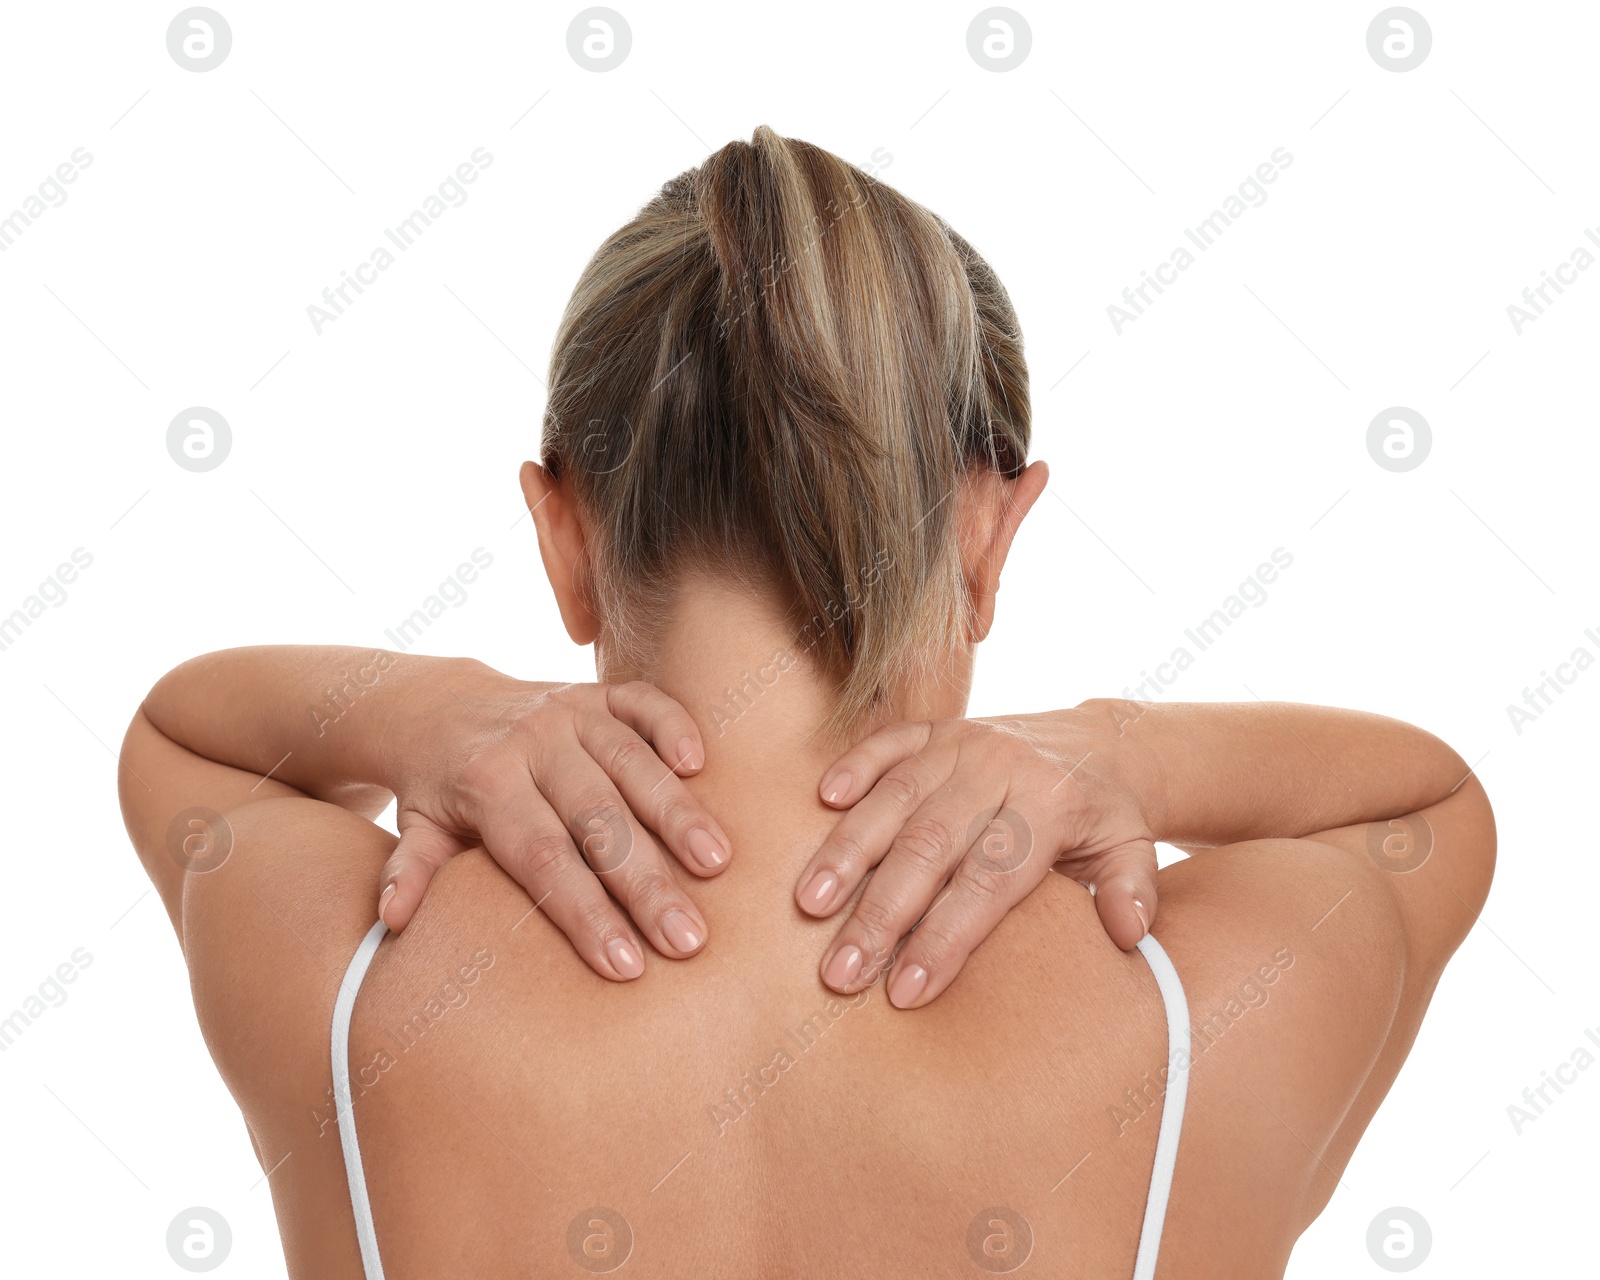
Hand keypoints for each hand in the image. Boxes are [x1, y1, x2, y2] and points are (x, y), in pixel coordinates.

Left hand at [376, 661, 732, 981]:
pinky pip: (644, 702)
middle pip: (597, 820)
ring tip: (717, 865)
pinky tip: (703, 767)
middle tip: (689, 938)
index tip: (624, 966)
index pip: (542, 859)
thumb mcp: (416, 828)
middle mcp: (530, 743)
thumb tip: (393, 923)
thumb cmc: (440, 790)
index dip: (584, 913)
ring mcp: (568, 711)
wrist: (439, 705)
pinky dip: (675, 726)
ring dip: (678, 814)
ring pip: (631, 763)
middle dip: (646, 882)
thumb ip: (410, 870)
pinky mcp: (598, 690)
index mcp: (485, 785)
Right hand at [794, 709, 1158, 1008]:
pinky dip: (853, 767)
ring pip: (896, 798)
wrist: (1100, 742)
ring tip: (809, 905)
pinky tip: (821, 803)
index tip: (905, 991)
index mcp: (1050, 805)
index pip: (989, 882)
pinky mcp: (934, 727)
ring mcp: (962, 742)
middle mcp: (1000, 767)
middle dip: (880, 913)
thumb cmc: (1105, 817)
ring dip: (847, 852)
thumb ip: (1131, 889)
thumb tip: (1129, 932)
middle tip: (840, 971)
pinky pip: (886, 742)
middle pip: (930, 846)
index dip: (945, 939)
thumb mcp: (1131, 851)